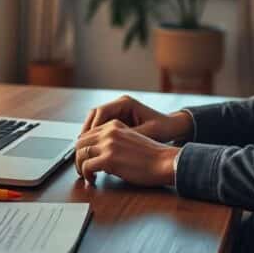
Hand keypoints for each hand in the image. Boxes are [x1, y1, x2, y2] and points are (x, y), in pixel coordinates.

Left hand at [75, 120, 178, 185]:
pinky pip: (86, 166)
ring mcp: (108, 144)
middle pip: (80, 142)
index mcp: (114, 125)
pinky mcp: (109, 159)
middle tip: (81, 169)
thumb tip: (99, 153)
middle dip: (78, 157)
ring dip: (80, 167)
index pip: (88, 133)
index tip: (84, 158)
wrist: (164, 162)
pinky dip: (86, 175)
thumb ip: (115, 141)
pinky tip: (93, 180)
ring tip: (86, 176)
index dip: (83, 148)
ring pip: (80, 154)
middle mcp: (109, 132)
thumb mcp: (131, 139)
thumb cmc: (152, 156)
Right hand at [79, 95, 193, 143]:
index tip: (87, 141)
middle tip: (81, 146)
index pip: (100, 112)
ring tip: (85, 149)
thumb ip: (128, 136)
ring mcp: (118, 111)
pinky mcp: (119, 120)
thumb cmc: (163, 128)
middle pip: (94, 115)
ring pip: (96, 121)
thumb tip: (110, 145)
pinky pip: (102, 127)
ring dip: (90, 135)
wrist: (173, 127)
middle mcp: (119, 104)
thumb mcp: (147, 133)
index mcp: (125, 103)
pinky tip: (95, 149)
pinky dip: (97, 137)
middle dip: (87, 131)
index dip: (91, 127)